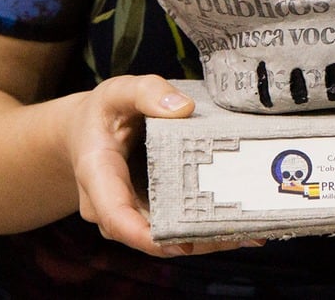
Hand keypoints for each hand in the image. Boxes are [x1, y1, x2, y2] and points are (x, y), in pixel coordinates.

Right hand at [68, 74, 255, 257]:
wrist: (85, 132)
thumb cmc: (103, 113)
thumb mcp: (120, 91)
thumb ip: (147, 92)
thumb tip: (183, 108)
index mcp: (98, 175)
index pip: (116, 215)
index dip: (146, 236)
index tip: (182, 244)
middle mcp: (109, 206)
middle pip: (148, 236)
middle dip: (193, 241)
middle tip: (240, 234)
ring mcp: (128, 213)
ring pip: (164, 238)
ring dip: (204, 240)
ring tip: (250, 233)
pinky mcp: (146, 212)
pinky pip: (171, 228)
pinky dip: (202, 230)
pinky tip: (239, 227)